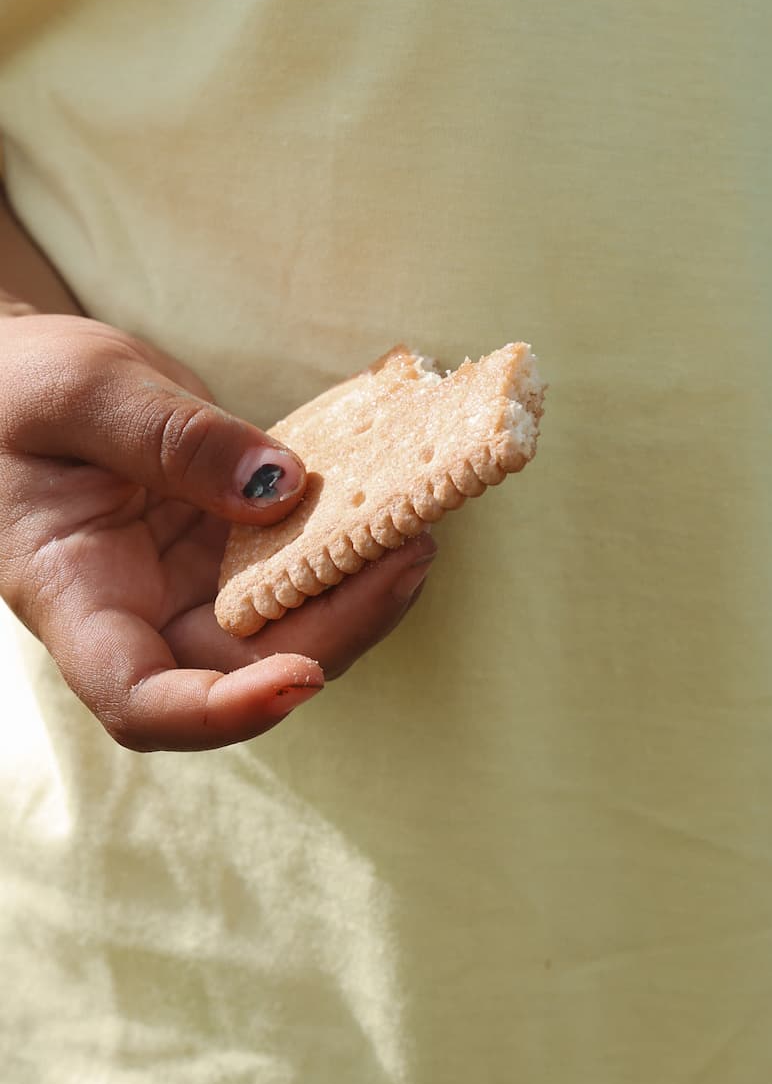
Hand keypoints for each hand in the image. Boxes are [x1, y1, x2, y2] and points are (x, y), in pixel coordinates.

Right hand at [0, 314, 440, 752]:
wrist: (14, 373)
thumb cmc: (15, 388)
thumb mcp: (82, 393)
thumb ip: (173, 439)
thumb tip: (281, 487)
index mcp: (73, 598)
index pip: (140, 699)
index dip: (224, 710)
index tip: (302, 676)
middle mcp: (137, 611)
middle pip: (242, 669)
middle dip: (334, 631)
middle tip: (409, 557)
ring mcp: (187, 583)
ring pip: (285, 626)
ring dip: (357, 592)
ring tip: (419, 527)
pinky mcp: (228, 545)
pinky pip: (297, 565)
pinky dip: (349, 544)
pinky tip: (397, 502)